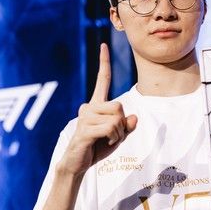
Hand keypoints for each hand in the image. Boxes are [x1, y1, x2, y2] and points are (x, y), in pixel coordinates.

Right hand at [58, 44, 137, 174]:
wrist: (77, 164)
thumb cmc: (96, 148)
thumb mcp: (117, 137)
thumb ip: (126, 126)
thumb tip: (134, 117)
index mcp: (95, 105)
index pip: (102, 80)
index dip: (104, 63)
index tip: (104, 45)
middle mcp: (88, 107)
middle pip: (119, 106)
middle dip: (122, 125)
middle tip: (113, 136)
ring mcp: (85, 118)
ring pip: (117, 119)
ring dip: (118, 134)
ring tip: (107, 141)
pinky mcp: (85, 130)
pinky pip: (110, 129)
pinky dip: (113, 139)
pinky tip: (103, 144)